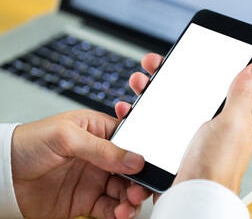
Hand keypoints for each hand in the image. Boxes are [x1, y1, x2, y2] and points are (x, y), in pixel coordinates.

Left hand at [12, 108, 150, 217]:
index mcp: (98, 132)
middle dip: (139, 181)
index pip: (130, 142)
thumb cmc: (29, 143)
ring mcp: (94, 179)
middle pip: (131, 169)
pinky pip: (110, 208)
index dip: (142, 154)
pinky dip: (118, 213)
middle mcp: (100, 156)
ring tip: (127, 205)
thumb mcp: (67, 136)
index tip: (147, 166)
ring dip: (130, 199)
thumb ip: (103, 149)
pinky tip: (119, 214)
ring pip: (123, 190)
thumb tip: (134, 159)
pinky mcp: (87, 200)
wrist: (2, 175)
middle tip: (137, 190)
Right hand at [130, 53, 251, 199]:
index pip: (207, 83)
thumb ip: (241, 94)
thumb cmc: (216, 166)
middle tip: (150, 68)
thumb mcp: (232, 123)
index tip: (175, 55)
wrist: (192, 199)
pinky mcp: (169, 150)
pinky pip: (152, 127)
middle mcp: (205, 126)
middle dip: (163, 76)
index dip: (190, 66)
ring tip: (137, 85)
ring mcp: (185, 138)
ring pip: (163, 107)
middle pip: (181, 92)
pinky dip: (140, 117)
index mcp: (224, 117)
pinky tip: (132, 113)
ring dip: (148, 94)